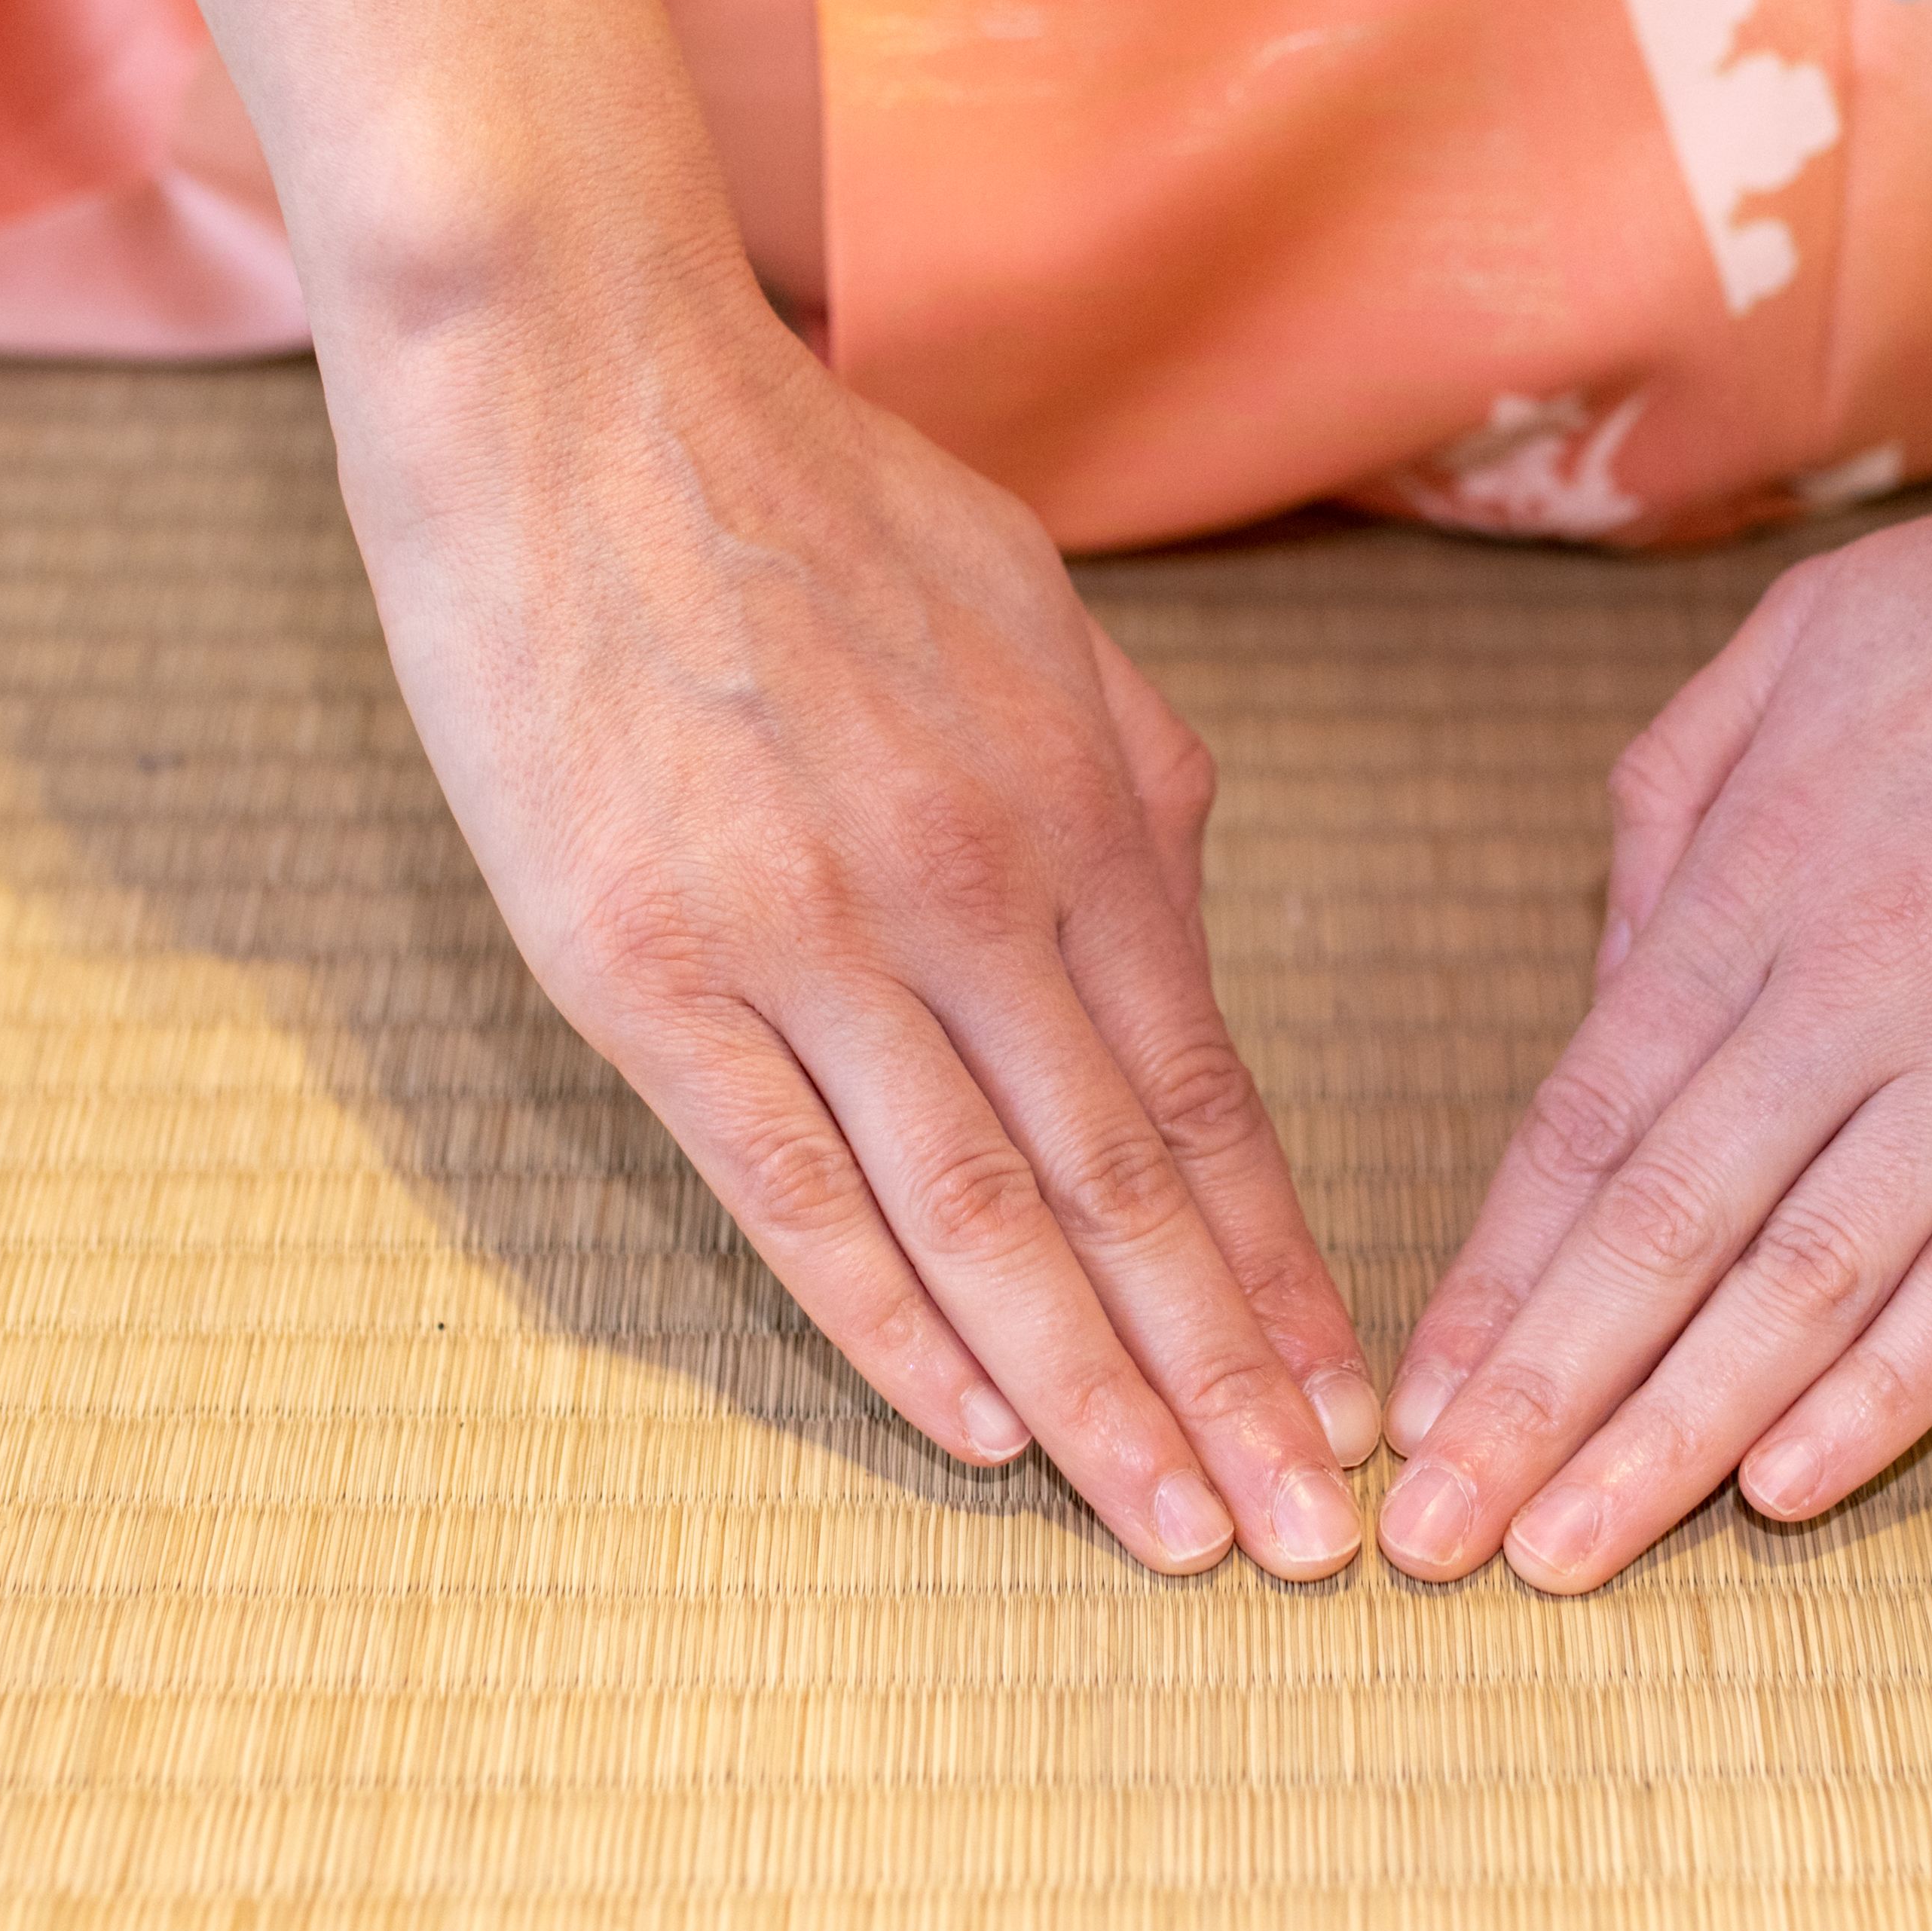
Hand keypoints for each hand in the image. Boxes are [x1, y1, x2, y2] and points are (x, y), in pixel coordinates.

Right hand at [346, 297, 1377, 1577]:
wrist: (578, 389)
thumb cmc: (804, 493)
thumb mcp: (1029, 606)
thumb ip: (1124, 774)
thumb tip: (1179, 908)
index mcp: (1082, 803)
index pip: (1211, 1093)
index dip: (1284, 1264)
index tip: (1353, 1398)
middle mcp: (976, 888)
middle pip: (1131, 1188)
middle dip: (1232, 1380)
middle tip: (1315, 1542)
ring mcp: (812, 939)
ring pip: (989, 1218)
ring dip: (1098, 1397)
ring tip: (1186, 1531)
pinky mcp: (648, 972)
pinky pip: (796, 1189)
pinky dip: (896, 1325)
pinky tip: (982, 1428)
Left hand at [1375, 83, 1931, 1589]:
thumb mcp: (1803, 643)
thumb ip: (1679, 806)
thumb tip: (1609, 970)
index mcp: (1766, 866)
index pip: (1589, 1115)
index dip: (1498, 1271)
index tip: (1410, 1396)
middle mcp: (1864, 978)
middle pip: (1663, 1229)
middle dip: (1532, 1397)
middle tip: (1429, 1535)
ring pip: (1806, 1282)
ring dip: (1670, 1433)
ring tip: (1564, 1552)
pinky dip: (1888, 1391)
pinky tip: (1788, 1486)